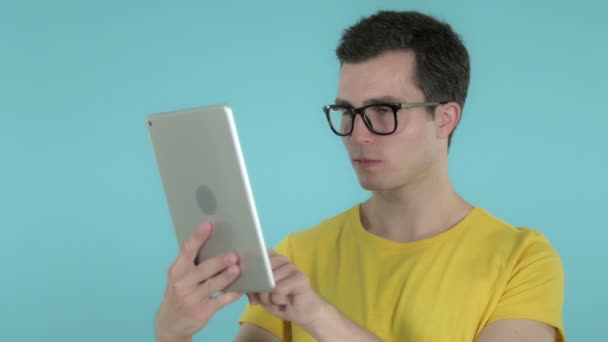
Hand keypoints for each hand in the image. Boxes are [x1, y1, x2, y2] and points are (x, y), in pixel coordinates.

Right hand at [155, 222, 243, 341]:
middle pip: (203, 269)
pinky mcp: (201, 311)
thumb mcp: (180, 277)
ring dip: (227, 277)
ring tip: (238, 269)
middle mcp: (181, 283)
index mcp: (177, 270)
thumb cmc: (181, 292)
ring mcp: (191, 299)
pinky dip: (232, 294)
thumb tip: (217, 241)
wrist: (171, 323)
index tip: (209, 225)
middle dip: (219, 262)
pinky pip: (220, 301)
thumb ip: (193, 262)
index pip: (187, 250)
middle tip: (233, 255)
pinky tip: (241, 289)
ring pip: (212, 285)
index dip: (198, 237)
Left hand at [247, 250, 329, 329]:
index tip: (250, 279)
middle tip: (267, 298)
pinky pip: (279, 288)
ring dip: (268, 297)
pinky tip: (284, 302)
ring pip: (269, 280)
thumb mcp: (261, 296)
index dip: (252, 267)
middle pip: (261, 270)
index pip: (258, 255)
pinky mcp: (300, 277)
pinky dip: (277, 299)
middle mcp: (282, 260)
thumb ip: (251, 289)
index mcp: (272, 260)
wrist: (302, 312)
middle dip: (259, 289)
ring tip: (276, 301)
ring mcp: (292, 267)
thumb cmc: (280, 301)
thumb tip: (245, 286)